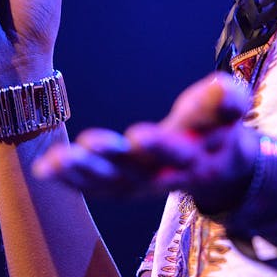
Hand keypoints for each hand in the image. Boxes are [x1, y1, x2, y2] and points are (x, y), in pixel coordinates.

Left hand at [32, 72, 261, 213]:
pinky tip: (45, 169)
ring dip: (83, 172)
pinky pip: (94, 188)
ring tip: (58, 158)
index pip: (180, 152)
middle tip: (90, 143)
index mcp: (196, 156)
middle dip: (114, 159)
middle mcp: (165, 175)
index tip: (137, 135)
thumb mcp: (230, 108)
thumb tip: (222, 88)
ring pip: (110, 183)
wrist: (218, 167)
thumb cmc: (218, 126)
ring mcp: (141, 184)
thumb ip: (227, 100)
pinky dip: (71, 181)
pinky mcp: (121, 187)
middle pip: (138, 171)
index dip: (160, 146)